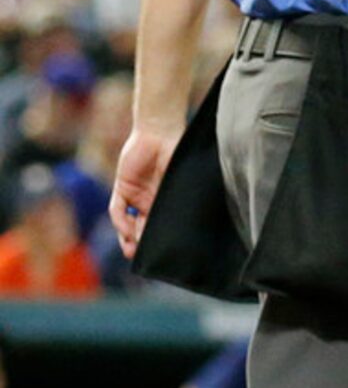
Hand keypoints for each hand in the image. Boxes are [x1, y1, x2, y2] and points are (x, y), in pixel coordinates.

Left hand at [109, 127, 182, 258]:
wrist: (160, 130)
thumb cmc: (176, 151)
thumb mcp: (180, 179)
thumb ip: (179, 199)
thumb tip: (189, 224)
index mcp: (165, 200)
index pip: (158, 225)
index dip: (156, 241)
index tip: (159, 254)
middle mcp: (148, 200)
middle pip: (141, 228)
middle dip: (140, 245)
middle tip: (141, 258)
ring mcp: (134, 194)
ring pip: (127, 223)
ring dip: (128, 237)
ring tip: (131, 249)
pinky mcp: (122, 186)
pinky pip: (118, 209)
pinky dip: (121, 221)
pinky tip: (126, 229)